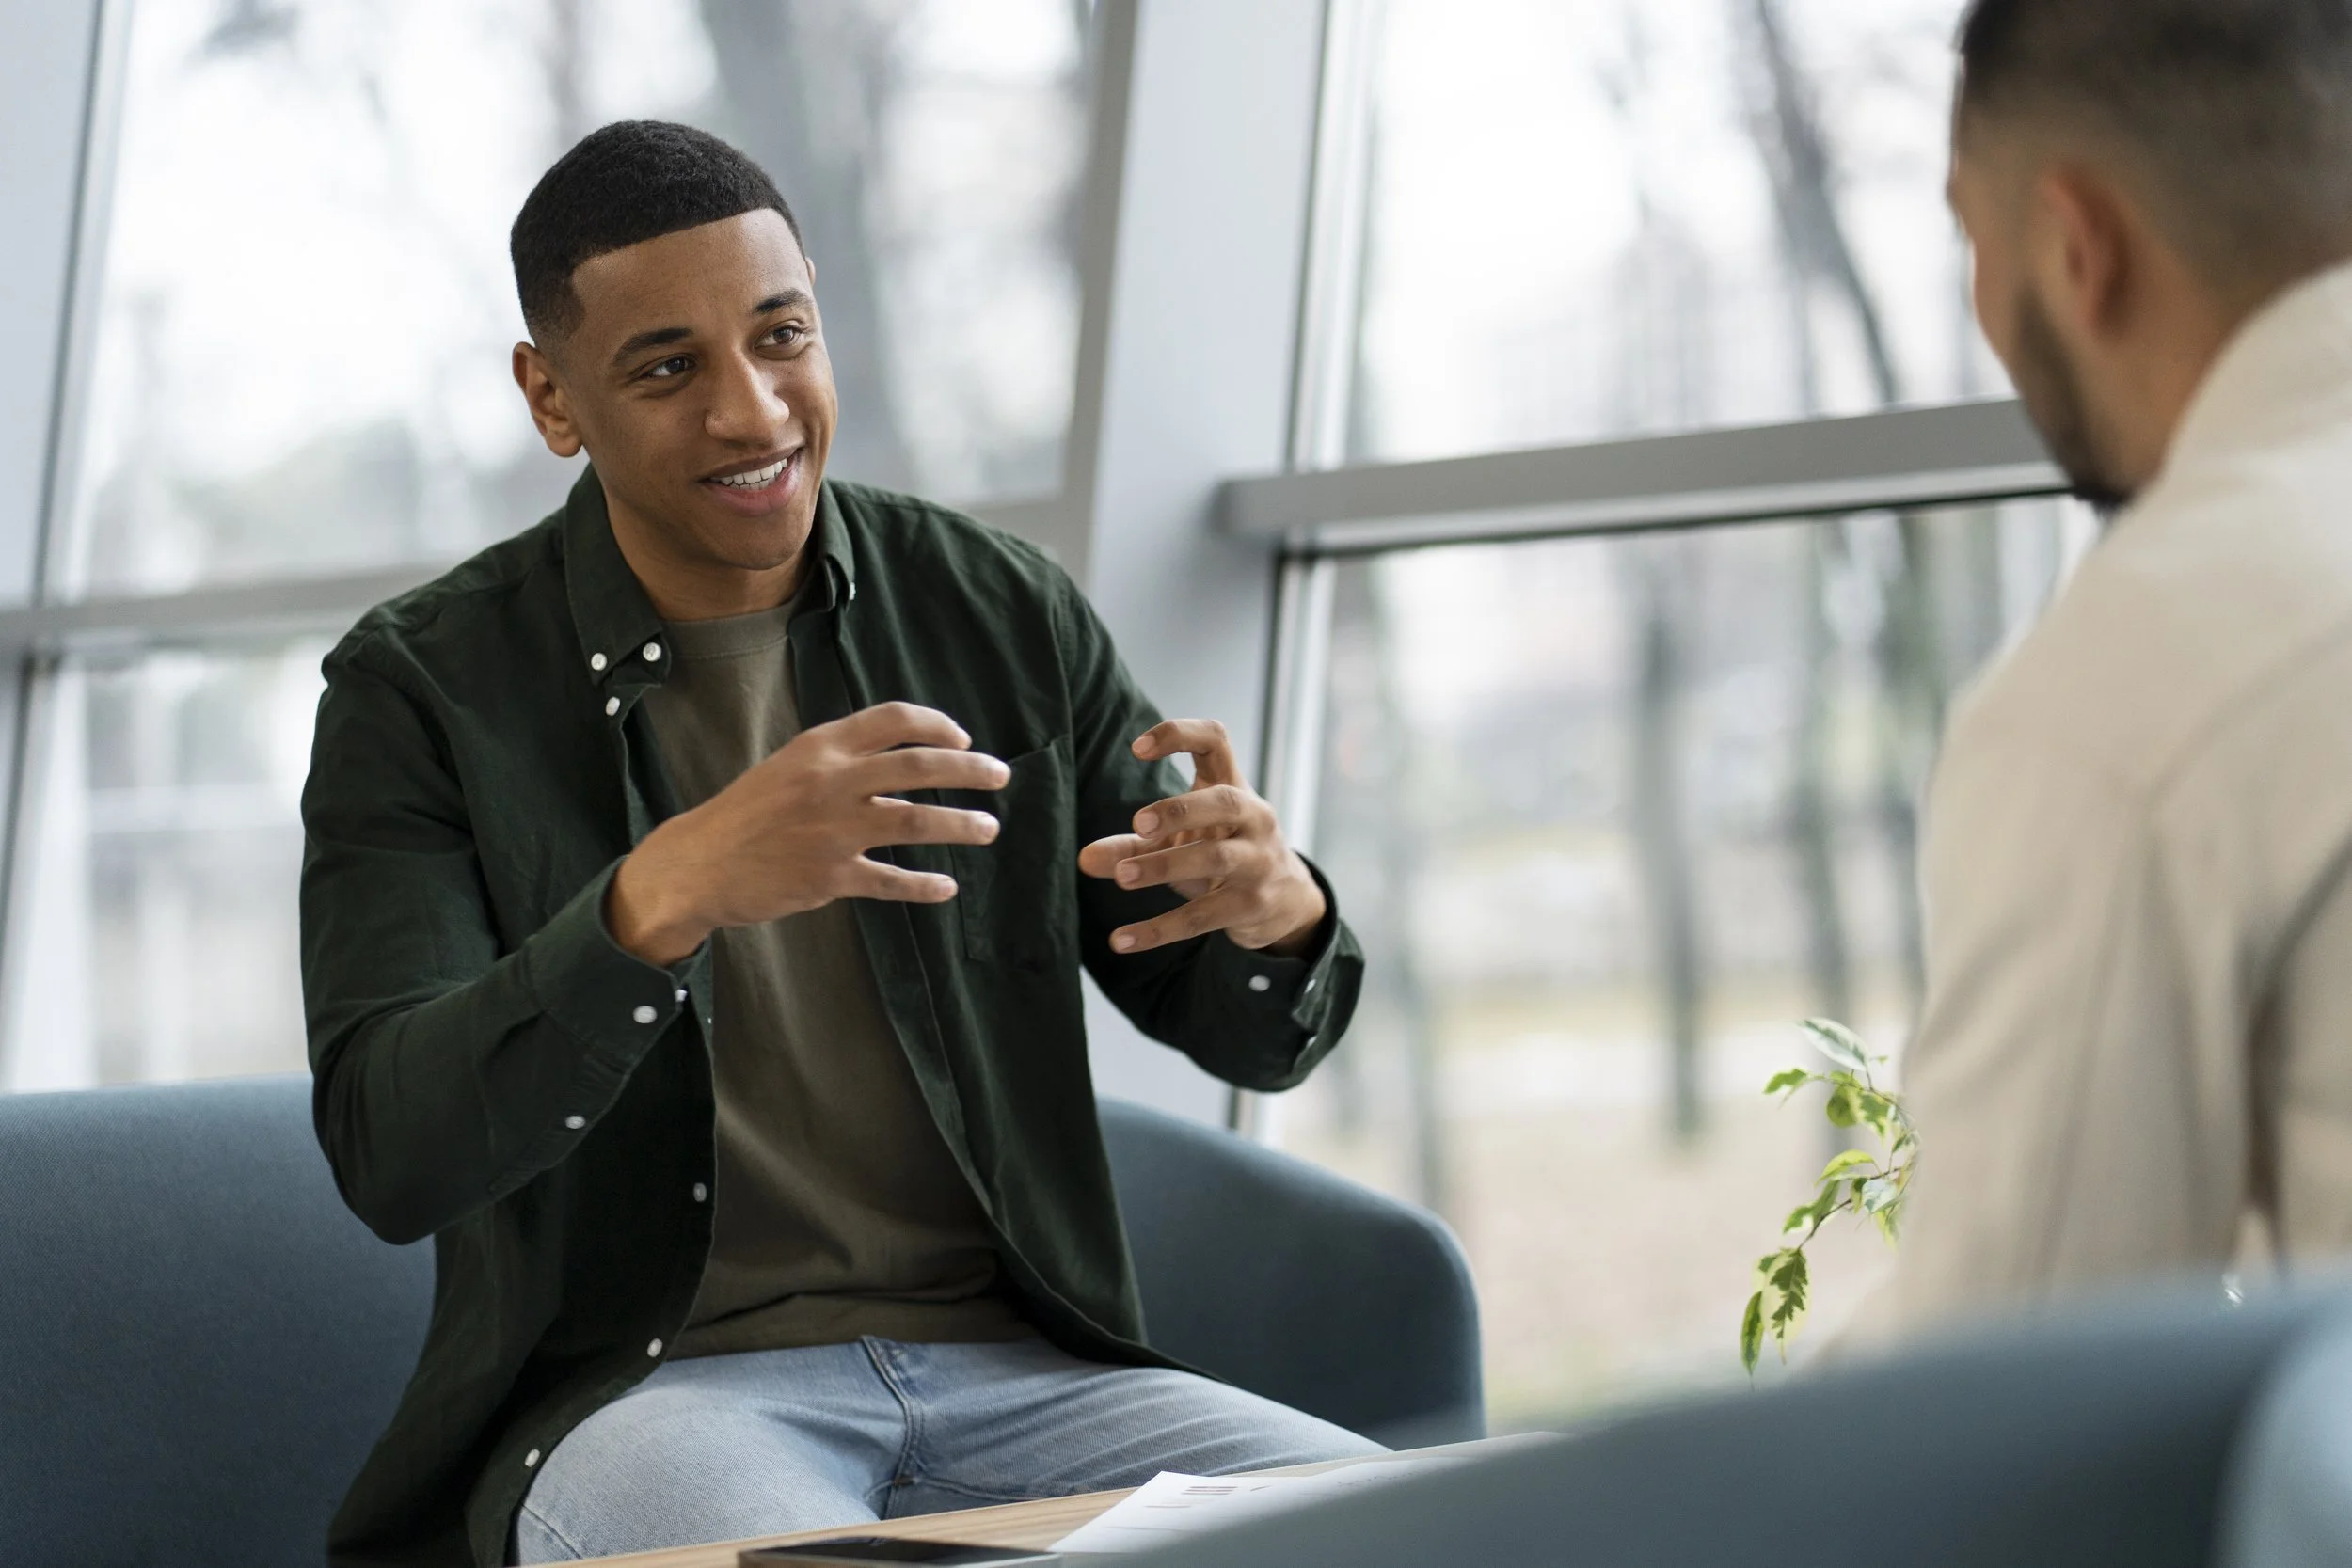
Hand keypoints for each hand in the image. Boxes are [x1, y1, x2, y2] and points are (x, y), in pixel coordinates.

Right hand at [608, 702, 1006, 964]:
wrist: (700, 863)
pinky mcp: (829, 876)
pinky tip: (946, 887)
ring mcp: (832, 830)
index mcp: (821, 747)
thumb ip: (841, 758)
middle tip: (1000, 776)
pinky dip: (924, 885)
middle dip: (970, 769)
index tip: (963, 739)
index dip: (938, 726)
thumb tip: (903, 754)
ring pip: (916, 820)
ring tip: (989, 828)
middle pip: (919, 766)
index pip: (894, 720)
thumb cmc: (749, 813)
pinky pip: (891, 881)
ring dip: (961, 824)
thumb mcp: (790, 766)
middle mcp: (831, 781)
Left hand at [1077, 718, 1327, 957]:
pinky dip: (1160, 929)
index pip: (1216, 741)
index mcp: (1233, 787)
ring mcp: (1258, 861)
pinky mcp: (1251, 905)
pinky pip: (1203, 917)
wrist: (1287, 901)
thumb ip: (1133, 846)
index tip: (1136, 748)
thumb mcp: (1182, 842)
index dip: (1180, 735)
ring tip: (1122, 877)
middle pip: (1225, 802)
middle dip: (1180, 811)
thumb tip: (1084, 860)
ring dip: (1166, 866)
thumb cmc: (1225, 853)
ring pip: (1216, 858)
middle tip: (1137, 825)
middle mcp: (1253, 818)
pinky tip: (1122, 940)